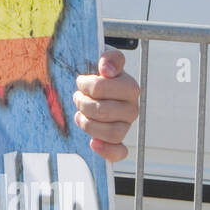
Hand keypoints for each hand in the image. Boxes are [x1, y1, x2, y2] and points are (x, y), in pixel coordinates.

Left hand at [73, 47, 139, 163]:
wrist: (94, 85)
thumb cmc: (99, 72)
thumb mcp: (104, 57)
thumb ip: (110, 57)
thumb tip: (107, 69)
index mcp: (129, 87)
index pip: (101, 88)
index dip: (86, 84)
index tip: (81, 80)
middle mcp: (131, 108)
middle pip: (103, 112)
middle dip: (83, 103)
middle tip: (77, 97)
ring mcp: (125, 125)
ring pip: (110, 132)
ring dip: (88, 124)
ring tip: (80, 114)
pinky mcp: (117, 140)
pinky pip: (119, 152)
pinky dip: (107, 151)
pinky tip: (93, 144)